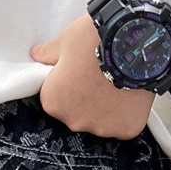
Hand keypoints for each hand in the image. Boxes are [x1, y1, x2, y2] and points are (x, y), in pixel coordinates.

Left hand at [30, 14, 154, 139]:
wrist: (133, 44)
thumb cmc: (96, 40)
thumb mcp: (65, 40)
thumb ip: (48, 53)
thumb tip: (37, 55)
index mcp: (53, 102)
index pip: (54, 98)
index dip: (66, 83)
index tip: (76, 73)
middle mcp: (74, 121)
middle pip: (77, 112)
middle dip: (84, 97)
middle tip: (96, 75)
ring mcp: (100, 128)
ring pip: (100, 120)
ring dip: (105, 106)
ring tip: (114, 82)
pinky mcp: (124, 129)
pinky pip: (122, 124)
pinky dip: (125, 112)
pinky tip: (128, 93)